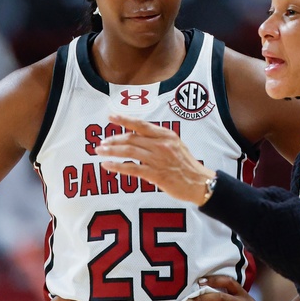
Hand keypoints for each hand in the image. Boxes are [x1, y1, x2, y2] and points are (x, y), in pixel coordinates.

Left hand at [95, 115, 215, 204]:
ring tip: (100, 151)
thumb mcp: (175, 145)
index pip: (141, 125)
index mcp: (166, 135)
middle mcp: (161, 144)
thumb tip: (138, 136)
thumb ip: (158, 139)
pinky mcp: (156, 174)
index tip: (111, 117)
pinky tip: (107, 165)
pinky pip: (132, 168)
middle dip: (113, 140)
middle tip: (101, 143)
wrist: (199, 183)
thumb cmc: (186, 165)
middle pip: (131, 139)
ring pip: (129, 151)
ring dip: (112, 151)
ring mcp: (158, 159)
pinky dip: (117, 166)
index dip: (124, 120)